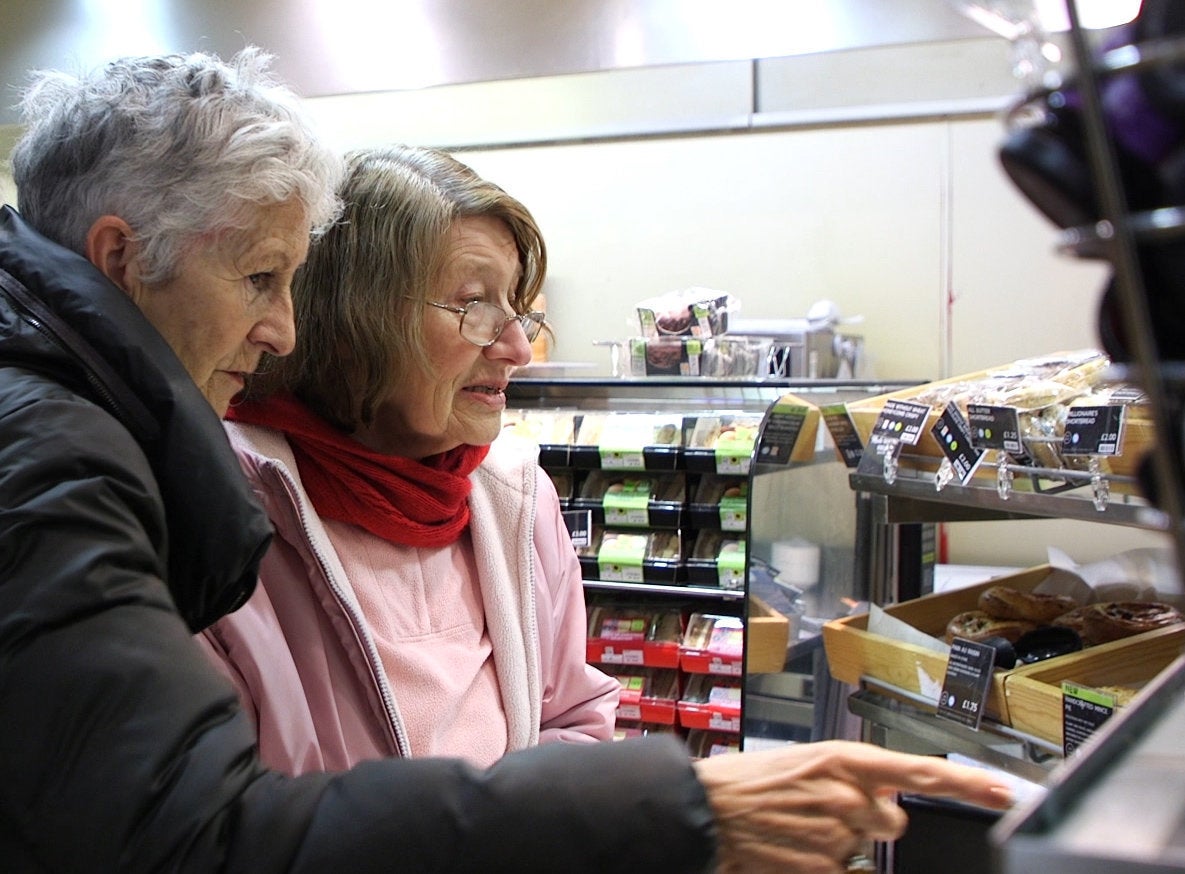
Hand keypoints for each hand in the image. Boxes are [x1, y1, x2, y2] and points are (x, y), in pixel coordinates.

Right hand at [692, 740, 1012, 873]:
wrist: (704, 812)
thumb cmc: (747, 784)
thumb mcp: (803, 762)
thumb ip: (849, 777)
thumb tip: (886, 799)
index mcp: (843, 758)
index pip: (922, 770)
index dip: (970, 783)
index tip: (1006, 792)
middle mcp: (848, 796)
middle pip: (894, 821)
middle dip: (872, 821)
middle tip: (830, 813)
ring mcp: (838, 837)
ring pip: (867, 850)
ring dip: (844, 844)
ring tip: (799, 830)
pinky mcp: (824, 871)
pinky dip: (826, 867)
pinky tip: (795, 852)